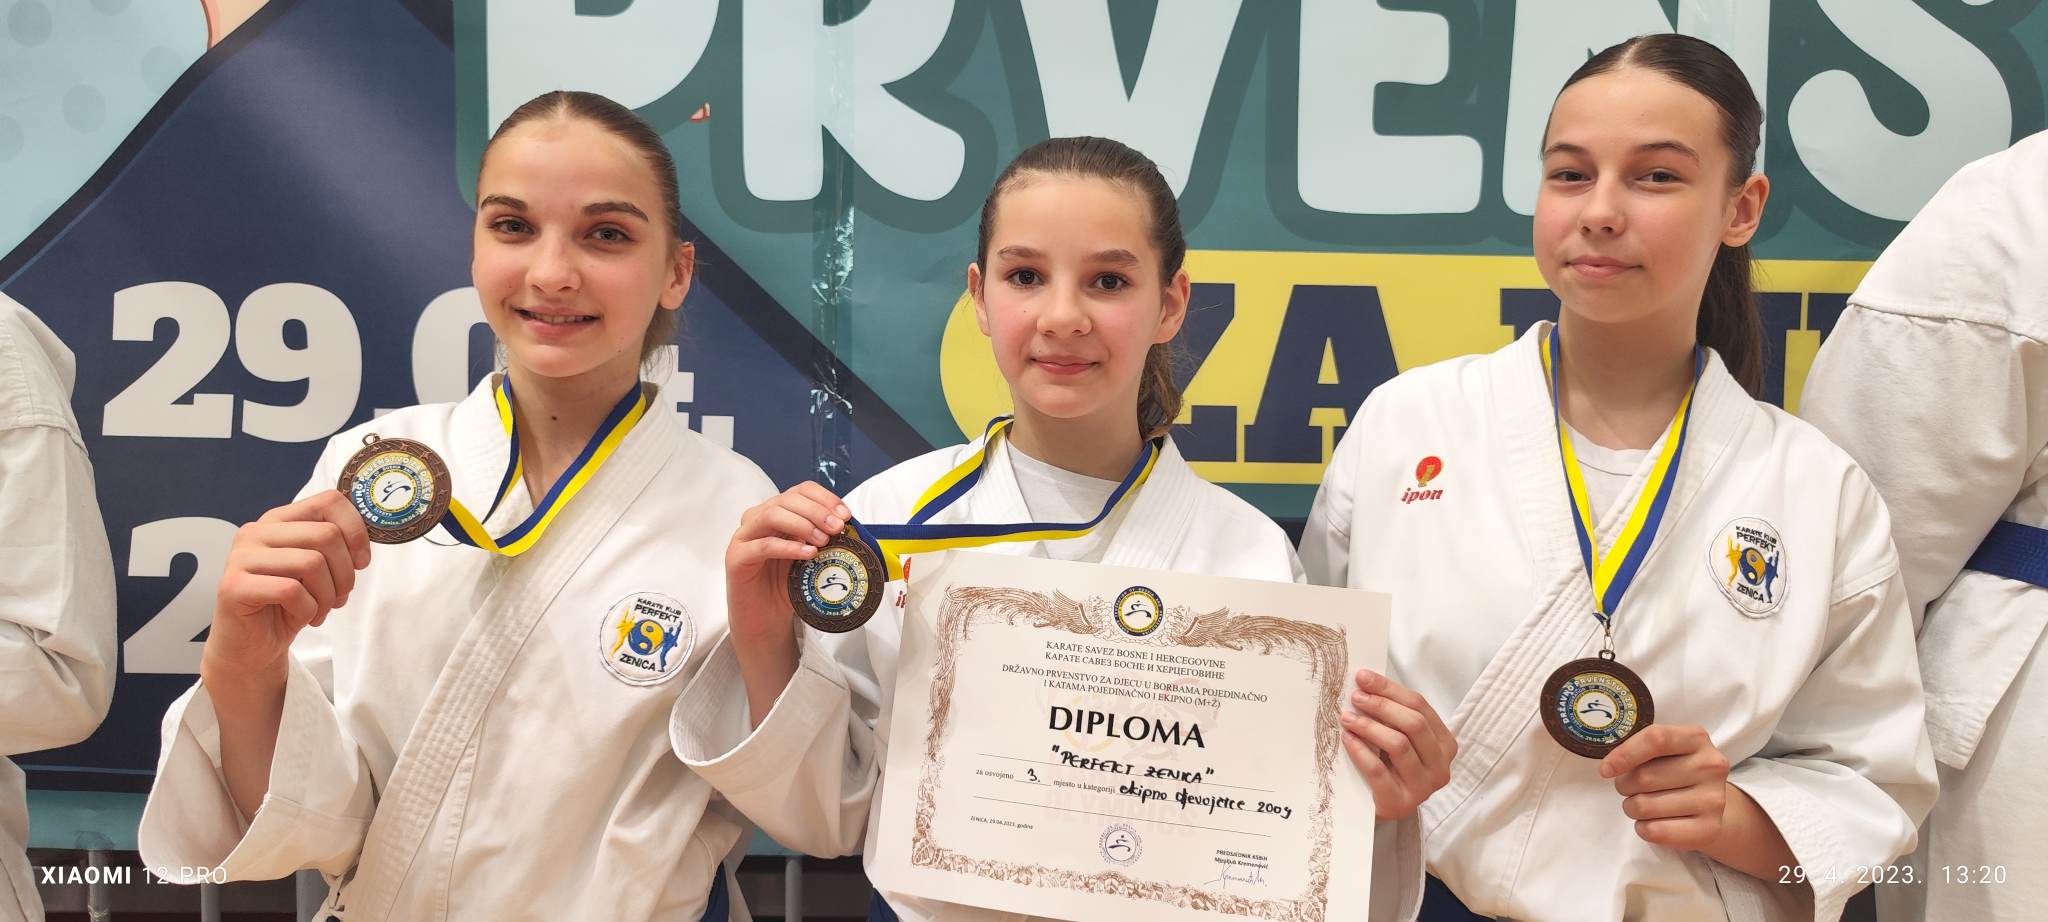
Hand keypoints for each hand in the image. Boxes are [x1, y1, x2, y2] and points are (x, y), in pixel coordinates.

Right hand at [201, 491, 369, 686]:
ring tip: (320, 610)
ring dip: (328, 596)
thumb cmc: (288, 605)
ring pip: (312, 563)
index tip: (362, 562)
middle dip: (345, 573)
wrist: (252, 647)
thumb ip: (335, 547)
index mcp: (278, 520)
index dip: (356, 531)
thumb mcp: (318, 570)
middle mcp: (256, 532)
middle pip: (326, 535)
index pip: (329, 502)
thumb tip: (365, 539)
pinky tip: (301, 618)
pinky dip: (308, 610)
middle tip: (339, 597)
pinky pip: (291, 591)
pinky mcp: (233, 586)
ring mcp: (240, 558)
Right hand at [724, 482, 849, 652]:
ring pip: (771, 515)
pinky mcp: (736, 558)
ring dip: (802, 524)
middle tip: (837, 528)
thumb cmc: (787, 587)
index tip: (845, 515)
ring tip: (823, 540)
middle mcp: (757, 519)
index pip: (800, 490)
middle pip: (786, 500)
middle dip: (817, 511)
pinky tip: (808, 554)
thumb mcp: (811, 558)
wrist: (764, 620)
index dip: (824, 498)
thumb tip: (851, 529)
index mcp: (777, 513)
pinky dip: (787, 547)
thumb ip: (824, 540)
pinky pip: (762, 546)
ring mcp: (744, 537)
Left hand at [1340, 669, 1455, 820]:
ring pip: (1399, 745)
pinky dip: (1361, 752)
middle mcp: (1440, 766)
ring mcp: (1424, 787)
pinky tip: (1347, 739)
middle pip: (1413, 724)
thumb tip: (1366, 683)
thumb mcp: (1402, 739)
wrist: (1384, 807)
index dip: (1390, 689)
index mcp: (1445, 744)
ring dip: (1369, 726)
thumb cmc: (1392, 767)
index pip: (1420, 707)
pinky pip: (1379, 771)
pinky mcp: (1401, 803)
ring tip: (1347, 717)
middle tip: (1355, 697)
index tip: (1364, 678)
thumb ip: (1393, 715)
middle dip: (1381, 705)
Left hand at [1601, 724, 1730, 850]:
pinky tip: (1654, 822)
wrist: (1708, 804)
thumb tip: (1609, 767)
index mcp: (1696, 738)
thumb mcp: (1663, 751)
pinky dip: (1643, 828)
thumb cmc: (1674, 771)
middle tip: (1632, 789)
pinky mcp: (1709, 828)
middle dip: (1625, 786)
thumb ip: (1639, 749)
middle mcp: (1710, 766)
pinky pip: (1655, 831)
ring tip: (1645, 804)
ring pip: (1645, 806)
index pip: (1655, 739)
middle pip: (1644, 777)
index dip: (1624, 755)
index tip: (1605, 770)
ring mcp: (1713, 799)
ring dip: (1632, 808)